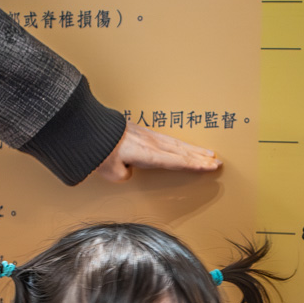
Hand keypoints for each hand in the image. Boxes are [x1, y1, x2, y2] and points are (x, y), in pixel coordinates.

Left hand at [95, 122, 221, 182]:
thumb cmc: (97, 150)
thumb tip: (129, 171)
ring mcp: (147, 135)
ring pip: (176, 144)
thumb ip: (124, 176)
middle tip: (217, 161)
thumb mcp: (110, 172)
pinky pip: (167, 139)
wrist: (86, 127)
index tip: (210, 167)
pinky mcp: (141, 131)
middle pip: (181, 151)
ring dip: (193, 149)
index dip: (194, 165)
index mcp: (147, 154)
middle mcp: (150, 143)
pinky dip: (180, 144)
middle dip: (200, 157)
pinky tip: (184, 146)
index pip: (175, 161)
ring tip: (208, 153)